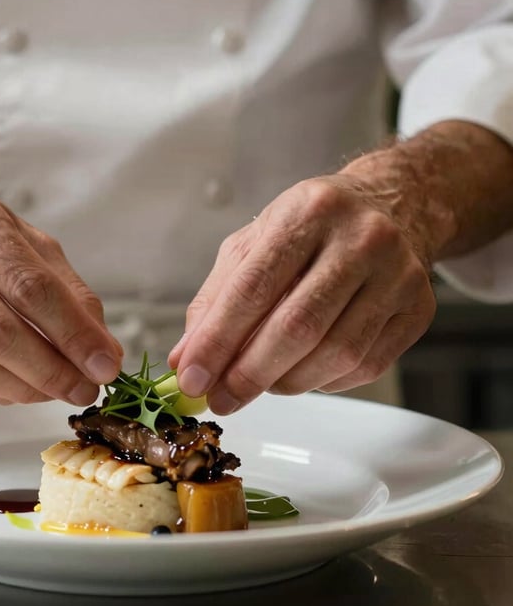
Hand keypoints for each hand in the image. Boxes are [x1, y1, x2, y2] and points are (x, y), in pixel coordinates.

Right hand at [0, 184, 121, 405]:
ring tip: (56, 391)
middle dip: (51, 370)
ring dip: (24, 389)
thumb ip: (67, 288)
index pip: (31, 287)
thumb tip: (103, 347)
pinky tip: (20, 388)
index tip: (105, 363)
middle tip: (85, 388)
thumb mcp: (23, 238)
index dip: (73, 333)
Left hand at [169, 174, 435, 413]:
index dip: (217, 341)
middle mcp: (359, 238)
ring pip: (336, 353)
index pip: (253, 288)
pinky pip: (365, 366)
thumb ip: (215, 300)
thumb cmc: (310, 228)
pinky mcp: (419, 309)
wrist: (391, 206)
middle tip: (220, 398)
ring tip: (260, 383)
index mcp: (306, 211)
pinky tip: (303, 371)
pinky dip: (324, 381)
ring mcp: (397, 274)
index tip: (191, 378)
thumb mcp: (253, 244)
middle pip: (297, 326)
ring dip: (286, 383)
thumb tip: (186, 358)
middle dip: (249, 373)